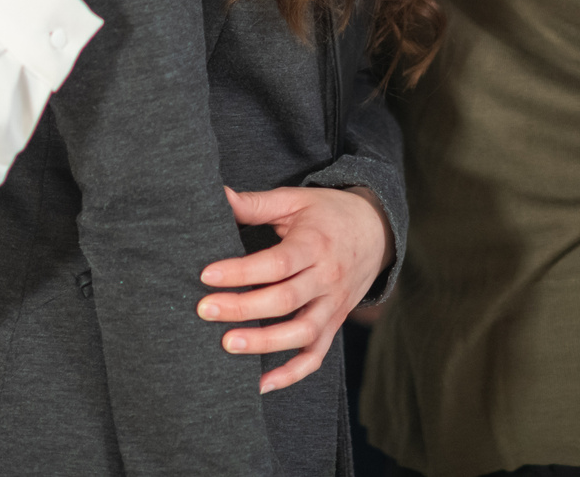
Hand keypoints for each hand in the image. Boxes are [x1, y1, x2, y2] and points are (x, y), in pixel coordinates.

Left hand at [197, 186, 391, 392]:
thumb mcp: (294, 200)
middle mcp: (327, 278)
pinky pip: (315, 356)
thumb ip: (255, 204)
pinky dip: (291, 374)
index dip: (241, 271)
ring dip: (264, 344)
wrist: (375, 230)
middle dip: (243, 308)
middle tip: (204, 310)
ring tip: (227, 344)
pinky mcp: (334, 324)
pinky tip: (261, 383)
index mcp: (315, 244)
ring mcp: (334, 305)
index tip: (206, 275)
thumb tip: (217, 195)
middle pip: (285, 300)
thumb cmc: (327, 214)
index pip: (276, 263)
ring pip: (302, 333)